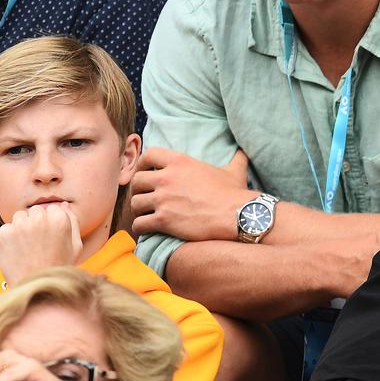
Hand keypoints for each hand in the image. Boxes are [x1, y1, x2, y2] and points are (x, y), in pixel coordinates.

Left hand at [0, 203, 83, 286]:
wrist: (34, 287)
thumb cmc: (57, 267)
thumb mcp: (76, 246)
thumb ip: (73, 221)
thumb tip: (64, 205)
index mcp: (59, 219)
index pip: (52, 208)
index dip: (50, 223)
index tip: (49, 237)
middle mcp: (39, 218)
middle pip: (35, 211)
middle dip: (36, 222)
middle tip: (38, 243)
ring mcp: (20, 225)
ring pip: (19, 217)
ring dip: (22, 227)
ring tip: (27, 248)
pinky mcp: (4, 233)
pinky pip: (6, 228)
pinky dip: (10, 238)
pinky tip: (17, 252)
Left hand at [128, 147, 249, 242]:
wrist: (237, 216)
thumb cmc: (235, 194)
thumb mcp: (234, 170)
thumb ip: (236, 158)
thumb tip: (245, 150)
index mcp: (180, 161)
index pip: (148, 155)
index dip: (143, 165)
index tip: (146, 173)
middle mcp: (167, 178)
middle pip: (136, 181)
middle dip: (139, 190)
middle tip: (146, 198)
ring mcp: (164, 199)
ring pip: (135, 203)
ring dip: (138, 211)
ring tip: (146, 215)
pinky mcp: (163, 220)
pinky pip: (139, 224)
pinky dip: (140, 228)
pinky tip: (148, 230)